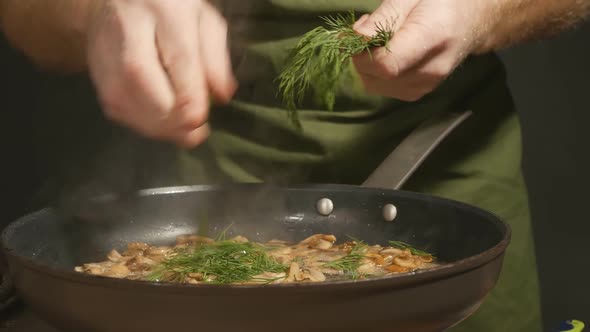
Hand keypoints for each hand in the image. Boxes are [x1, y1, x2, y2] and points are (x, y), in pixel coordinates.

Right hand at [86, 0, 236, 147]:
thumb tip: (221, 96)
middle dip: (169, 115)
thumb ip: (216, 59)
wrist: (124, 0)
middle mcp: (129, 24)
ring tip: (179, 133)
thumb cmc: (172, 11)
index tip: (200, 120)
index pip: (177, 57)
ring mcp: (105, 46)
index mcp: (166, 9)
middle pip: (140, 77)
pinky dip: (138, 123)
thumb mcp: (205, 23)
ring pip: (121, 96)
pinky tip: (159, 125)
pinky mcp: (95, 68)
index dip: (189, 96)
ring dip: (154, 125)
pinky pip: (113, 105)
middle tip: (192, 132)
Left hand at [352, 0, 495, 101]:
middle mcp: (430, 70)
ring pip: (374, 84)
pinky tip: (386, 52)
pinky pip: (383, 87)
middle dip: (361, 54)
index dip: (363, 51)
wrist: (473, 19)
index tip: (360, 30)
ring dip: (366, 63)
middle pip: (376, 77)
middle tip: (369, 27)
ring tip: (379, 39)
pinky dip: (376, 72)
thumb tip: (357, 38)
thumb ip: (383, 19)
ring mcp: (425, 85)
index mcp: (433, 39)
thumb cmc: (442, 1)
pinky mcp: (417, 92)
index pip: (385, 64)